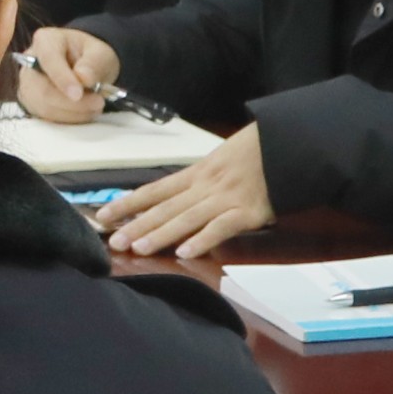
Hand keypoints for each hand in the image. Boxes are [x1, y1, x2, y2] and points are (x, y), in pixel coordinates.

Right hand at [18, 27, 118, 123]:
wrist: (86, 66)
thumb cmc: (90, 56)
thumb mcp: (100, 53)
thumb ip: (93, 64)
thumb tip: (83, 79)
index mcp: (45, 41)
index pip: (48, 60)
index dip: (62, 79)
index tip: (78, 94)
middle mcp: (30, 63)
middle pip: (43, 90)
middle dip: (72, 103)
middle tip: (98, 102)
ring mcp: (28, 86)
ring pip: (45, 108)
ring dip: (73, 113)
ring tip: (95, 106)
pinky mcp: (33, 104)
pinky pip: (47, 118)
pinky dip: (69, 119)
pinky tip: (84, 112)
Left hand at [103, 126, 272, 260]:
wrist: (290, 142)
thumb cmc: (257, 151)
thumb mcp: (223, 160)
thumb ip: (202, 180)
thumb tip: (177, 198)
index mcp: (198, 173)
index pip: (155, 189)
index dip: (128, 203)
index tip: (102, 216)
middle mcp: (206, 185)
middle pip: (165, 207)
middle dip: (137, 224)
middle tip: (113, 241)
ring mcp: (226, 198)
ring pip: (187, 218)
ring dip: (162, 234)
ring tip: (139, 248)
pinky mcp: (249, 212)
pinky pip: (222, 227)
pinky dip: (203, 239)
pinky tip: (186, 252)